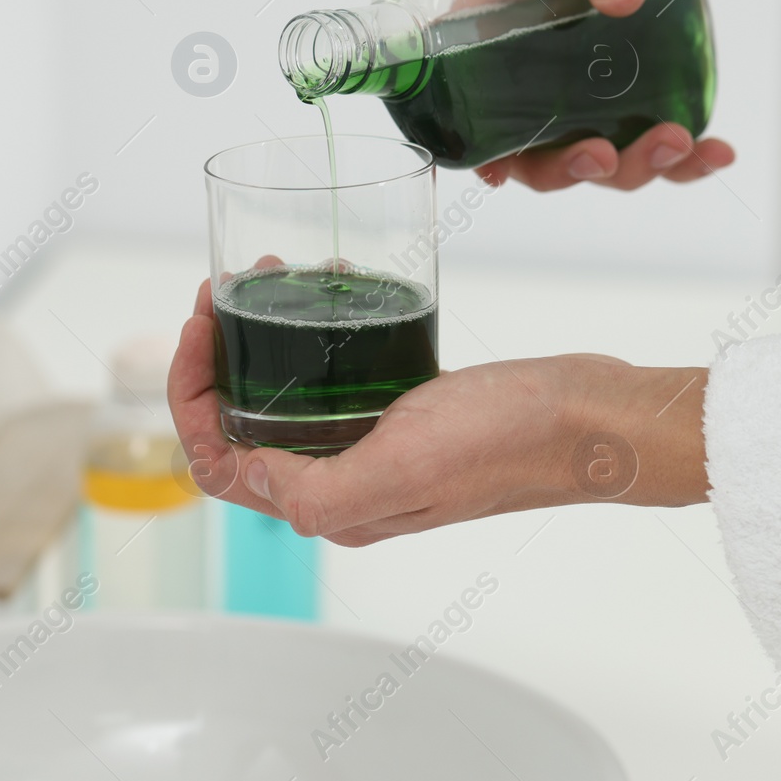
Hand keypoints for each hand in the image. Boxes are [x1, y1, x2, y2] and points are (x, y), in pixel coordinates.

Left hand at [168, 279, 710, 545]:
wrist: (589, 417)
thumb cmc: (508, 439)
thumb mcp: (403, 463)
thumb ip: (315, 489)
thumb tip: (247, 470)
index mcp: (332, 505)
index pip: (222, 462)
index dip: (192, 398)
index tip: (201, 327)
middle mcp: (345, 482)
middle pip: (244, 425)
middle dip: (217, 359)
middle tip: (221, 290)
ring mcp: (375, 448)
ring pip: (286, 399)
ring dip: (260, 341)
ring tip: (267, 275)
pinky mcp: (405, 415)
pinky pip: (335, 378)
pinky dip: (314, 334)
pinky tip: (332, 288)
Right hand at [477, 0, 733, 191]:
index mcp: (499, 1)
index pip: (464, 84)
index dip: (472, 139)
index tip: (496, 171)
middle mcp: (533, 52)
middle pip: (529, 142)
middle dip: (566, 167)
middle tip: (605, 154)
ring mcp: (585, 72)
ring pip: (593, 150)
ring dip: (631, 168)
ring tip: (680, 145)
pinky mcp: (637, 76)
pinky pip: (650, 133)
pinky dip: (686, 157)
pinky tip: (718, 151)